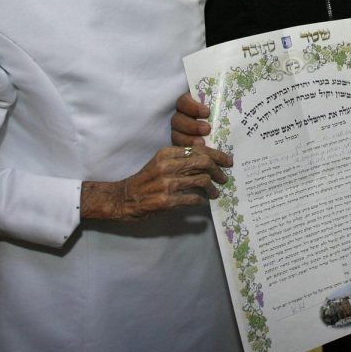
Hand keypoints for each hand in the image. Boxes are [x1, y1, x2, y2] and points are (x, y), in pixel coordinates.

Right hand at [80, 145, 232, 220]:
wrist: (123, 198)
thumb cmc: (145, 180)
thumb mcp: (159, 163)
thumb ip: (179, 159)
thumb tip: (207, 160)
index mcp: (166, 153)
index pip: (199, 149)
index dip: (217, 155)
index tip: (227, 161)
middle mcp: (167, 166)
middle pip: (204, 162)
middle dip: (218, 169)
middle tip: (224, 177)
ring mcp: (167, 184)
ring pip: (202, 180)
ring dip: (212, 188)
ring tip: (215, 192)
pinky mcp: (167, 201)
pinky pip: (193, 199)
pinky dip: (201, 201)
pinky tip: (202, 202)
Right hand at [170, 91, 220, 153]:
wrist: (223, 129)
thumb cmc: (222, 112)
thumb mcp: (222, 103)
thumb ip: (223, 99)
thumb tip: (239, 90)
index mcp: (188, 104)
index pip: (183, 102)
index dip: (192, 107)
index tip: (207, 112)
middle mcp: (181, 117)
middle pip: (177, 120)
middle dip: (191, 125)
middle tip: (207, 129)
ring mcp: (180, 132)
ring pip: (176, 135)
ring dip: (189, 140)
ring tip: (202, 143)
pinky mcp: (182, 145)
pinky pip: (180, 148)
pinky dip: (189, 150)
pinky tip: (199, 153)